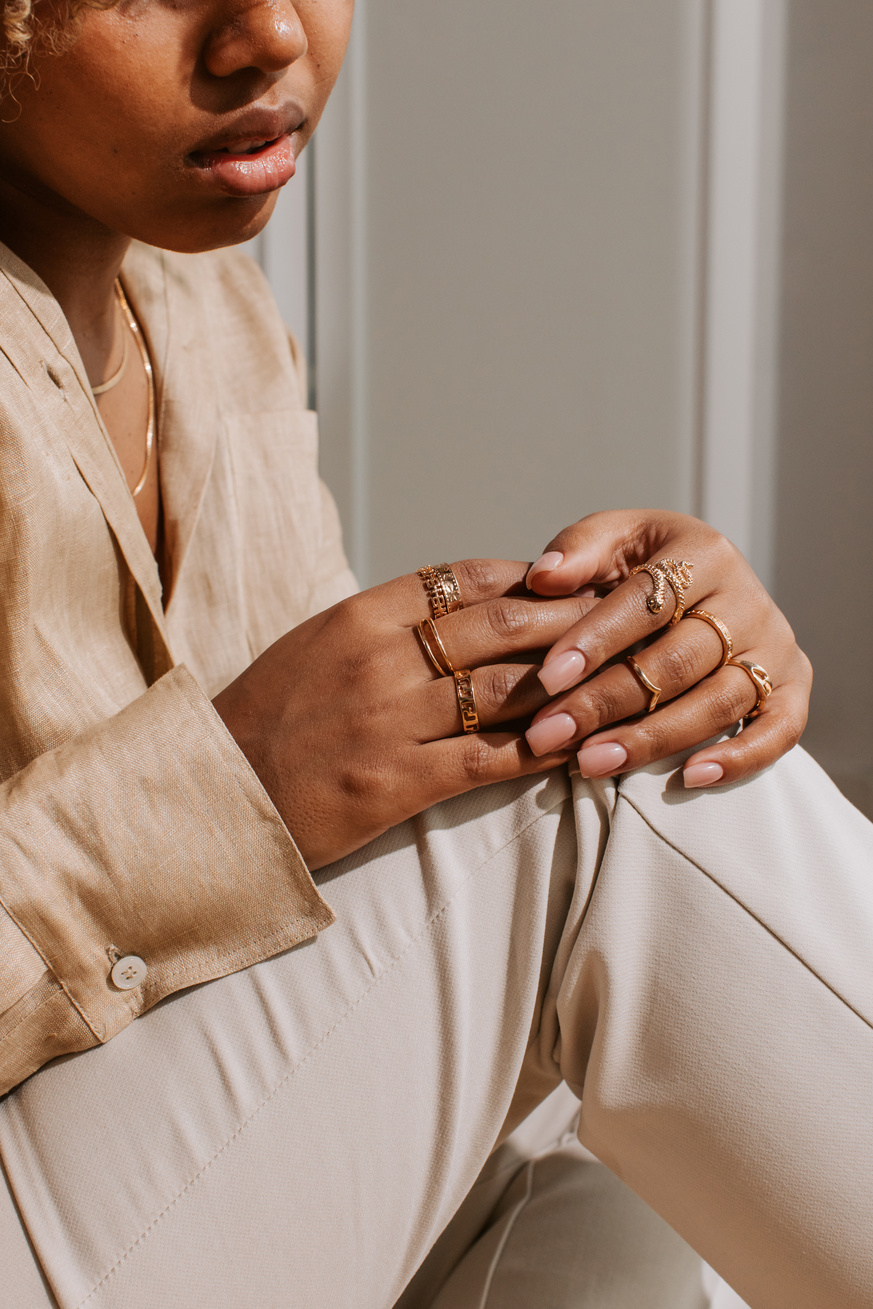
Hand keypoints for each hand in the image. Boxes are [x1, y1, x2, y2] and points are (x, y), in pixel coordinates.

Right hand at [213, 562, 598, 867]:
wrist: (216, 794)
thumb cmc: (269, 717)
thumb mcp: (316, 644)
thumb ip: (384, 622)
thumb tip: (457, 606)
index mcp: (358, 617)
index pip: (464, 579)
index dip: (528, 579)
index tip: (570, 584)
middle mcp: (378, 660)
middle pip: (500, 626)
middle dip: (569, 622)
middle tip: (619, 625)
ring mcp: (388, 721)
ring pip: (504, 689)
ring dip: (568, 684)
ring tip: (616, 682)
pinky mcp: (396, 782)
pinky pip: (488, 758)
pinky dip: (538, 750)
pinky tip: (574, 747)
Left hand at [523, 510, 811, 787]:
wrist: (706, 585)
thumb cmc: (645, 565)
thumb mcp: (614, 540)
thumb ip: (579, 549)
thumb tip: (544, 577)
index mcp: (702, 554)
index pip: (644, 601)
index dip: (594, 640)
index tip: (547, 677)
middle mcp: (747, 600)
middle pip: (675, 662)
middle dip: (605, 702)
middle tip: (547, 735)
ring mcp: (774, 647)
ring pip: (717, 702)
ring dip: (652, 739)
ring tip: (589, 763)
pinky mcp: (792, 687)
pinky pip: (779, 730)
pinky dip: (741, 758)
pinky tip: (689, 779)